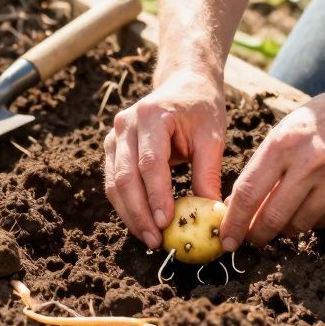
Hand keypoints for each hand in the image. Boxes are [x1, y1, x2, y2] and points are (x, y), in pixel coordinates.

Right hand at [104, 69, 227, 248]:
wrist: (183, 84)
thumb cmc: (201, 109)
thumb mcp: (212, 137)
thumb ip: (208, 173)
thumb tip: (210, 213)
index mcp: (152, 115)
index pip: (150, 163)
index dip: (156, 196)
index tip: (167, 222)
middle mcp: (125, 124)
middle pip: (126, 177)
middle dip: (140, 213)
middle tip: (156, 240)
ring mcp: (114, 136)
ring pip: (115, 184)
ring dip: (130, 215)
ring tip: (149, 238)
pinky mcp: (112, 149)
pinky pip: (114, 182)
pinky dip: (126, 206)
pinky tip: (142, 224)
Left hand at [218, 82, 324, 250]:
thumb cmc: (320, 121)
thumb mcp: (284, 133)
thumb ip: (261, 168)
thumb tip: (236, 208)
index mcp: (284, 144)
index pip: (249, 193)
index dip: (234, 221)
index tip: (227, 239)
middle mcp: (311, 163)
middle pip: (272, 218)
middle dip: (256, 235)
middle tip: (251, 238)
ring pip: (298, 226)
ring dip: (284, 230)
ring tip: (281, 218)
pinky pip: (323, 222)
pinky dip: (310, 220)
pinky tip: (310, 204)